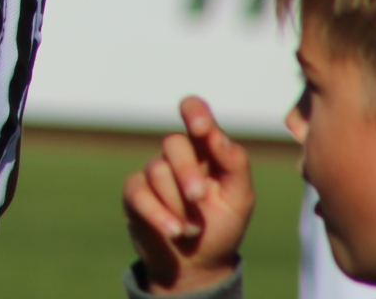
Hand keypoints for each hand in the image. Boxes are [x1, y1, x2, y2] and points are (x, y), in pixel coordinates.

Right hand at [123, 97, 254, 294]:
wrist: (197, 264)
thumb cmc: (223, 226)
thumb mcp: (240, 198)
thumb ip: (234, 162)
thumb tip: (215, 134)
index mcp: (206, 149)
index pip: (195, 113)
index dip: (194, 112)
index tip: (200, 126)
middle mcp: (178, 156)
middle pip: (174, 144)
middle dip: (187, 172)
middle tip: (199, 197)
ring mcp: (154, 172)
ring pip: (158, 171)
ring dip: (179, 204)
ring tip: (192, 228)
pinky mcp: (135, 192)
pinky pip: (140, 193)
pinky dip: (159, 215)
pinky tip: (174, 231)